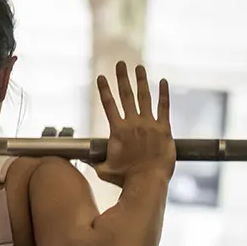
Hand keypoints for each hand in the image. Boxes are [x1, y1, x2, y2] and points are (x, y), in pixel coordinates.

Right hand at [93, 61, 174, 186]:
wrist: (147, 181)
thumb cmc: (124, 178)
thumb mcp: (103, 169)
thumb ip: (94, 161)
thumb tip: (82, 160)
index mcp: (118, 131)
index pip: (109, 105)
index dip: (104, 90)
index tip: (101, 77)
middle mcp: (133, 123)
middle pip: (126, 96)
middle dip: (122, 78)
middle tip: (120, 64)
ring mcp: (149, 125)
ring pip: (144, 98)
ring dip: (141, 81)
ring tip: (139, 67)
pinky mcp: (164, 129)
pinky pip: (164, 108)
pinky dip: (164, 94)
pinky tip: (163, 82)